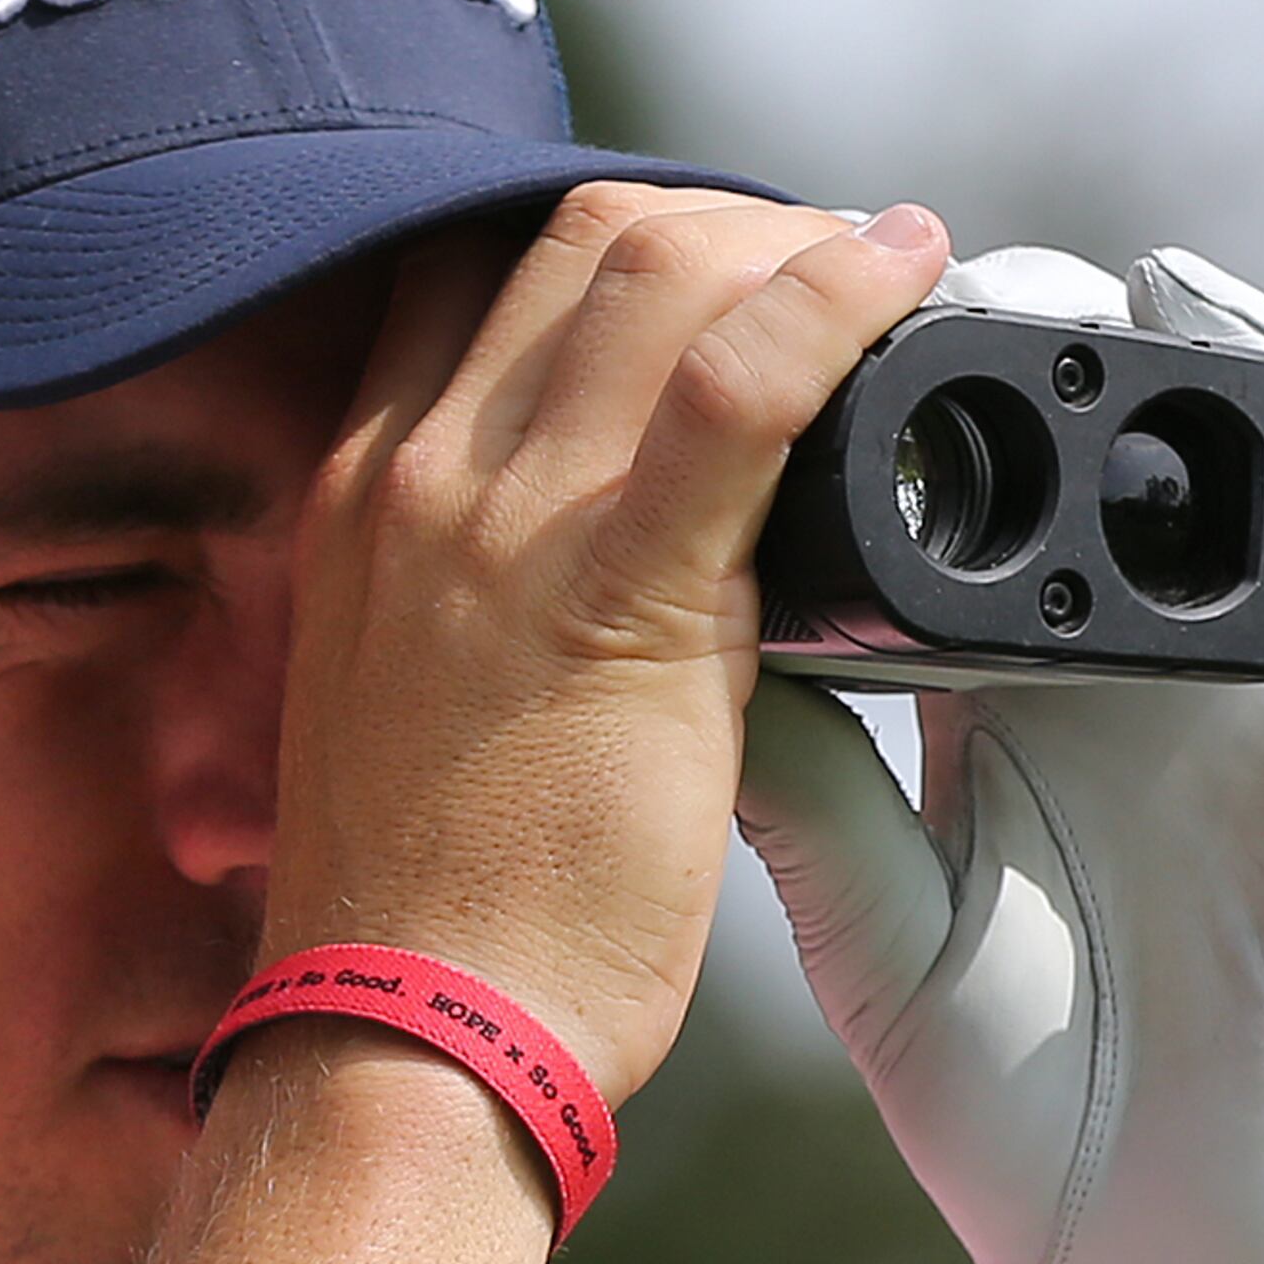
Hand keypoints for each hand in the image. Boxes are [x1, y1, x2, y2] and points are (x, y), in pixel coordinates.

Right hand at [267, 189, 950, 1103]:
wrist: (402, 1040)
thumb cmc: (429, 913)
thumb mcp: (406, 703)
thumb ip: (469, 601)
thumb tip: (589, 567)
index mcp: (357, 499)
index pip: (476, 269)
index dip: (624, 240)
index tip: (720, 278)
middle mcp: (413, 478)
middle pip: (581, 235)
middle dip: (729, 223)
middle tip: (831, 282)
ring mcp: (503, 523)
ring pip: (659, 267)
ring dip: (796, 247)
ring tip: (883, 286)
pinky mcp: (618, 590)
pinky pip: (740, 379)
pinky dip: (839, 299)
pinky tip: (906, 277)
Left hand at [732, 245, 1263, 1263]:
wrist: (1155, 1256)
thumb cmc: (1015, 1100)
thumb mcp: (869, 923)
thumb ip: (792, 780)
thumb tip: (670, 626)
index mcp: (1018, 694)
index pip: (976, 498)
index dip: (922, 400)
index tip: (834, 307)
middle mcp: (1151, 678)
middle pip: (1133, 460)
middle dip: (1072, 347)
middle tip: (987, 268)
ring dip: (1247, 392)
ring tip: (1170, 304)